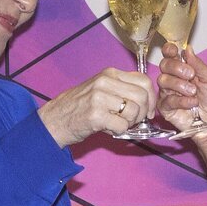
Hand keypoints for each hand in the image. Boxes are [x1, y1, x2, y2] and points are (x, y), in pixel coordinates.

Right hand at [38, 68, 155, 146]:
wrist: (54, 120)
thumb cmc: (80, 106)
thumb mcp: (101, 89)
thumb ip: (122, 89)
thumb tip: (149, 100)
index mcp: (110, 74)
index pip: (144, 80)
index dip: (152, 98)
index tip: (149, 110)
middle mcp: (105, 82)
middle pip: (142, 96)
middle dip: (144, 113)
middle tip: (134, 121)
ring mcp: (99, 98)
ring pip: (134, 111)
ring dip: (131, 123)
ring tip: (119, 124)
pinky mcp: (95, 115)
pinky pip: (122, 125)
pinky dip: (120, 131)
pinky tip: (109, 129)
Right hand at [157, 43, 206, 145]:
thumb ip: (198, 64)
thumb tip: (188, 49)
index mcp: (186, 69)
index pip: (171, 55)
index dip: (169, 50)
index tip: (174, 50)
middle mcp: (176, 80)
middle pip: (164, 65)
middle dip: (176, 67)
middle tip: (190, 75)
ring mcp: (170, 94)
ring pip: (163, 80)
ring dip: (179, 85)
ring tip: (194, 92)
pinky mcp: (167, 108)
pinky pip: (166, 99)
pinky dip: (180, 100)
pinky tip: (192, 103)